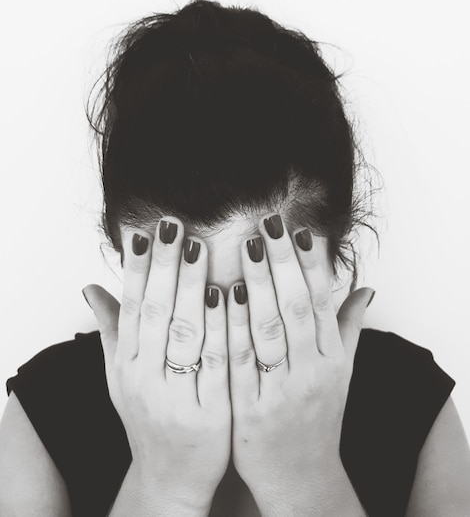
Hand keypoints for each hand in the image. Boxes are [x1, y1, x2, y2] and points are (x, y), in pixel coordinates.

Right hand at [82, 217, 230, 512]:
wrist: (172, 479)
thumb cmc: (150, 419)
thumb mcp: (122, 377)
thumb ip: (112, 330)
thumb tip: (89, 287)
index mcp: (127, 367)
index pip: (131, 308)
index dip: (137, 269)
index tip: (145, 232)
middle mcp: (145, 380)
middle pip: (155, 314)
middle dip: (164, 266)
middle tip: (173, 225)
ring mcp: (177, 398)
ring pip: (184, 333)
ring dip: (192, 287)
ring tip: (200, 247)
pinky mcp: (210, 415)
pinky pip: (217, 364)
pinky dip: (222, 328)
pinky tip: (230, 295)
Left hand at [227, 213, 372, 515]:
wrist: (298, 476)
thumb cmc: (316, 416)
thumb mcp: (340, 374)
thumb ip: (348, 328)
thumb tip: (366, 287)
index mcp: (332, 360)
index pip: (323, 303)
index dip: (313, 265)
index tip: (302, 230)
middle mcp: (311, 373)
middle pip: (297, 309)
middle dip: (284, 264)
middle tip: (270, 224)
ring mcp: (281, 392)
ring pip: (270, 330)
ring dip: (258, 286)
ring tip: (247, 247)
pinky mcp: (250, 410)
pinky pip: (239, 362)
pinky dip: (232, 327)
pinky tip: (221, 295)